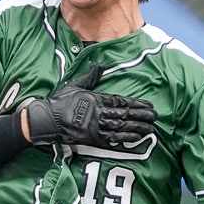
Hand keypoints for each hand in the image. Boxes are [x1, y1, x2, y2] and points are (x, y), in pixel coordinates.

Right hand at [22, 66, 156, 150]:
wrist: (48, 119)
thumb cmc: (60, 102)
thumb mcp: (76, 85)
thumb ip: (91, 77)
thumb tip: (100, 65)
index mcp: (97, 98)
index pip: (121, 101)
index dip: (136, 103)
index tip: (148, 105)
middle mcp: (100, 112)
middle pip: (126, 114)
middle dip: (142, 116)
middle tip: (155, 117)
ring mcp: (98, 126)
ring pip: (123, 126)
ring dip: (138, 127)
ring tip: (151, 129)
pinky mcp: (93, 138)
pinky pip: (113, 138)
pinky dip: (126, 138)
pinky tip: (137, 138)